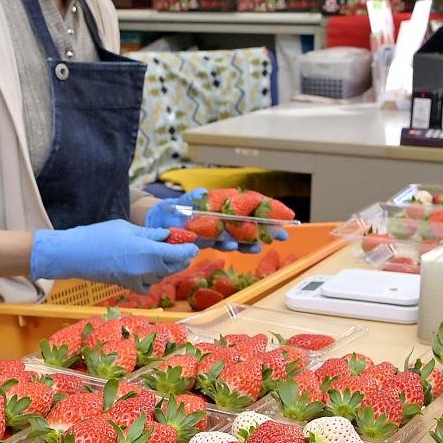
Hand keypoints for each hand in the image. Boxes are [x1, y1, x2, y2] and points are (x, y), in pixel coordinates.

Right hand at [31, 220, 198, 293]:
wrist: (74, 255)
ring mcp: (136, 280)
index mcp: (147, 251)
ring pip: (162, 276)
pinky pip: (147, 285)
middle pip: (173, 267)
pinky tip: (149, 270)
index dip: (188, 250)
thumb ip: (150, 234)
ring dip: (168, 267)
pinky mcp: (127, 285)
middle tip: (185, 250)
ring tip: (168, 256)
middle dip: (181, 259)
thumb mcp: (127, 228)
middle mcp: (145, 269)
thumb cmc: (98, 236)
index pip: (177, 254)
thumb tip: (167, 236)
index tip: (193, 245)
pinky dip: (152, 279)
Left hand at [145, 187, 287, 252]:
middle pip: (250, 220)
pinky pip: (229, 244)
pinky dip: (239, 247)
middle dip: (268, 227)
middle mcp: (223, 216)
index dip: (266, 208)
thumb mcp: (181, 201)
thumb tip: (203, 193)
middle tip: (283, 234)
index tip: (282, 213)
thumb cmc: (171, 209)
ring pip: (242, 234)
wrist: (159, 223)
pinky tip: (250, 249)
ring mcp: (218, 229)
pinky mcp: (212, 241)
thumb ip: (193, 198)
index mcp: (221, 203)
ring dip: (256, 239)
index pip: (248, 203)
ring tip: (268, 242)